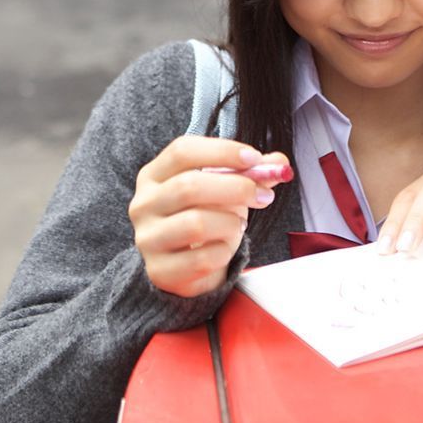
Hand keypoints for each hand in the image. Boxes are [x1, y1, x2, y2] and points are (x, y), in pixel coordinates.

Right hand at [129, 137, 290, 298]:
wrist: (186, 268)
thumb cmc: (204, 218)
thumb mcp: (222, 190)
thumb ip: (249, 174)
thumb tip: (278, 162)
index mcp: (153, 175)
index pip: (182, 151)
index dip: (221, 151)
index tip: (254, 158)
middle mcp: (143, 204)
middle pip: (189, 186)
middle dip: (236, 188)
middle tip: (264, 195)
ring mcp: (148, 239)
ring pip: (196, 223)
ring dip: (231, 223)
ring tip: (239, 225)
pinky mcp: (160, 271)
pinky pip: (203, 258)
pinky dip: (225, 252)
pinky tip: (225, 249)